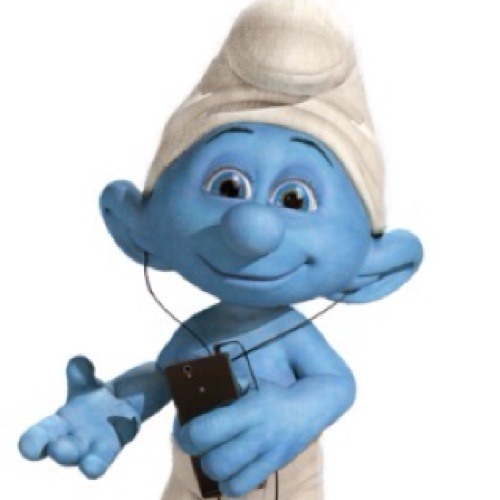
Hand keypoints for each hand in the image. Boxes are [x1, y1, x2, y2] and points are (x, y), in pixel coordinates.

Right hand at [19, 356, 140, 478]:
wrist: (121, 405)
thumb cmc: (93, 399)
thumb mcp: (86, 383)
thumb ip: (80, 373)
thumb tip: (78, 361)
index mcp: (58, 426)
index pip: (40, 436)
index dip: (32, 442)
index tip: (28, 447)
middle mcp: (74, 441)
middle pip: (63, 451)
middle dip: (61, 451)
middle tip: (57, 448)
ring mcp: (96, 445)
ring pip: (90, 459)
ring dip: (89, 462)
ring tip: (89, 467)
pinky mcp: (118, 443)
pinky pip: (114, 449)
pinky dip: (116, 443)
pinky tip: (122, 434)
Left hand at [175, 380, 309, 496]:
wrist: (309, 406)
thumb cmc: (271, 391)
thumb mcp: (249, 380)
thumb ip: (224, 383)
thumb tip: (193, 380)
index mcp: (249, 410)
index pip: (205, 432)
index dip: (187, 435)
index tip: (185, 429)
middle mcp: (258, 436)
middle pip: (214, 464)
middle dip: (199, 456)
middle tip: (199, 444)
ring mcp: (268, 456)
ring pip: (228, 482)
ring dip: (215, 472)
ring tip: (215, 456)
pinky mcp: (273, 468)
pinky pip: (242, 488)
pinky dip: (230, 483)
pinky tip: (229, 469)